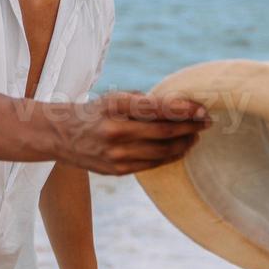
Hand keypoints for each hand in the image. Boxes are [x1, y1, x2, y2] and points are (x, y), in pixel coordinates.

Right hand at [55, 91, 211, 175]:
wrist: (60, 136)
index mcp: (115, 106)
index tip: (202, 108)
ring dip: (185, 143)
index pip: (158, 107)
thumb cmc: (95, 112)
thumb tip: (181, 107)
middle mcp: (116, 130)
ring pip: (163, 151)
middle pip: (165, 131)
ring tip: (196, 136)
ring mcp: (117, 153)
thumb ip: (143, 103)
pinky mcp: (118, 170)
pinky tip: (180, 148)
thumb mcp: (113, 98)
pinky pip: (153, 164)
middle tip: (207, 121)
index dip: (185, 109)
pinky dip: (171, 156)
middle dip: (191, 126)